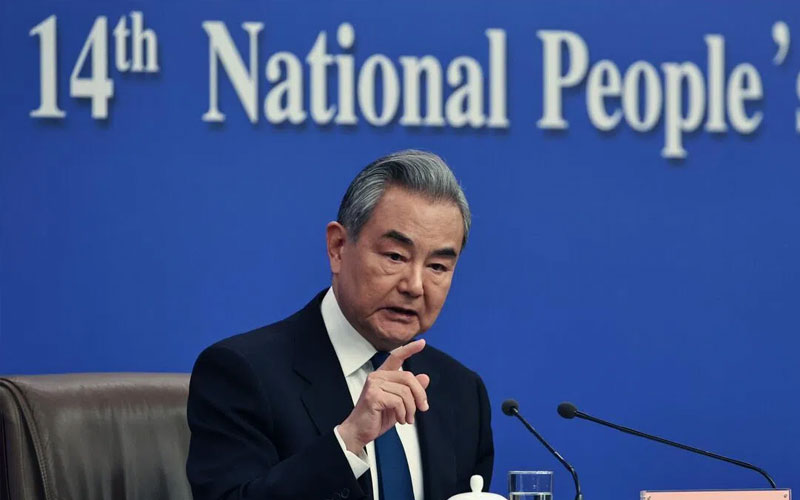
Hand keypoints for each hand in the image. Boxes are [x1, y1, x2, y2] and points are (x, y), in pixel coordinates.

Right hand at [338, 339, 430, 453]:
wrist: (359, 433)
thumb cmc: (377, 418)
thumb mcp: (399, 404)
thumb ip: (411, 391)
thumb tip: (425, 377)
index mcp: (382, 375)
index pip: (396, 357)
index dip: (410, 349)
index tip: (422, 343)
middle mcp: (377, 376)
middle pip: (408, 377)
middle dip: (420, 395)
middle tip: (422, 409)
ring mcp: (374, 384)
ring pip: (405, 392)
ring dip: (411, 409)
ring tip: (407, 419)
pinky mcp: (373, 395)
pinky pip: (398, 401)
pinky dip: (403, 413)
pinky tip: (400, 420)